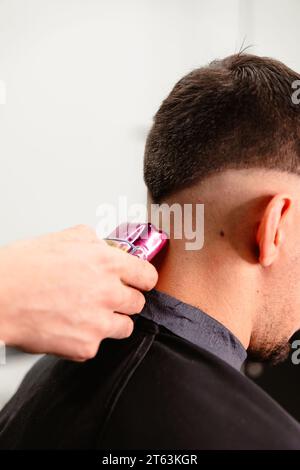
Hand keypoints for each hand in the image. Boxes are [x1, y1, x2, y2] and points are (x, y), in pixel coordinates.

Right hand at [0, 225, 157, 360]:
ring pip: (125, 327)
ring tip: (86, 314)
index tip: (138, 282)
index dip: (142, 279)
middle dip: (124, 300)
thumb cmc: (22, 267)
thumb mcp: (64, 238)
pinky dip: (86, 339)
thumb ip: (95, 242)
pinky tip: (68, 326)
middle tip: (105, 297)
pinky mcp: (86, 346)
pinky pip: (97, 345)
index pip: (147, 276)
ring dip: (111, 321)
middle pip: (138, 303)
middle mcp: (109, 293)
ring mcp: (99, 322)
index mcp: (107, 263)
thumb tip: (106, 248)